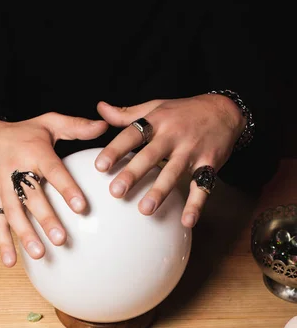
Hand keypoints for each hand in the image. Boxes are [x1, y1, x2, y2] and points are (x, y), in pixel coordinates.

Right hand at [0, 113, 107, 264]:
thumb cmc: (23, 133)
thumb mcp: (48, 123)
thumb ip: (76, 126)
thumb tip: (104, 126)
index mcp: (34, 152)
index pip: (53, 171)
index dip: (66, 189)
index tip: (81, 207)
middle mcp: (16, 170)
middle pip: (31, 197)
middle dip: (45, 219)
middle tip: (60, 239)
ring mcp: (1, 187)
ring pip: (13, 213)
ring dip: (25, 234)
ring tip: (39, 254)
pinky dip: (2, 243)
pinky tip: (10, 261)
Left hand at [94, 95, 245, 226]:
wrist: (226, 110)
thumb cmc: (184, 112)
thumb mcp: (157, 106)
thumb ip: (128, 113)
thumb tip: (100, 109)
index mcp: (158, 121)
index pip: (133, 134)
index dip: (116, 149)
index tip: (100, 166)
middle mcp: (174, 135)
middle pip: (150, 155)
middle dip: (133, 173)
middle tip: (116, 191)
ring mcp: (192, 150)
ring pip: (174, 172)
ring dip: (160, 191)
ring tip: (145, 210)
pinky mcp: (210, 164)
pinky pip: (203, 186)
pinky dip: (196, 204)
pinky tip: (188, 221)